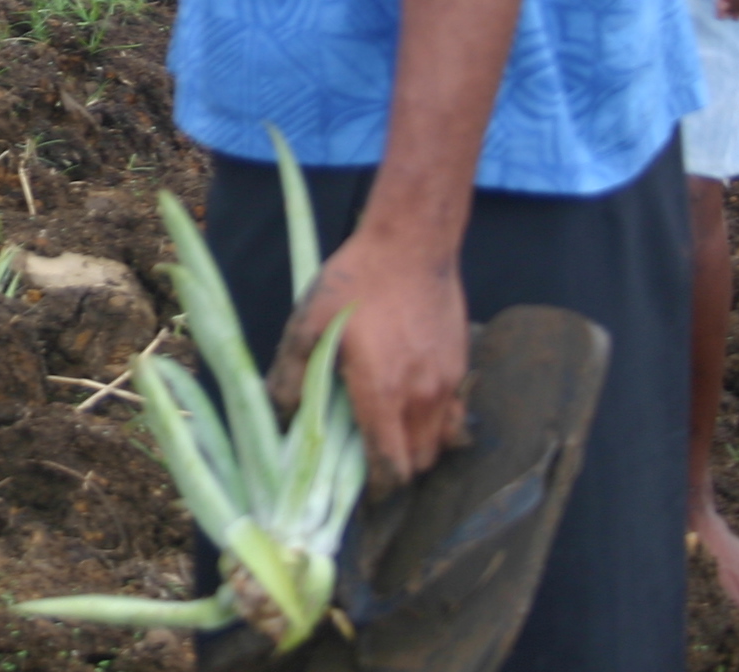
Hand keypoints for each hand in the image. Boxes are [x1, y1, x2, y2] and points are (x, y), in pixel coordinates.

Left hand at [272, 226, 469, 489]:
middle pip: (420, 464)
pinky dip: (438, 427)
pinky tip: (412, 409)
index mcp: (383, 392)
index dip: (376, 490)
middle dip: (396, 475)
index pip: (391, 467)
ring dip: (418, 452)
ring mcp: (449, 384)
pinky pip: (455, 416)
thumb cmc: (355, 281)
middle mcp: (423, 398)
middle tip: (367, 466)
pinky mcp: (461, 368)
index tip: (359, 494)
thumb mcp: (308, 322)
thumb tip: (277, 414)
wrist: (412, 244)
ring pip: (441, 444)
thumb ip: (291, 373)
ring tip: (389, 440)